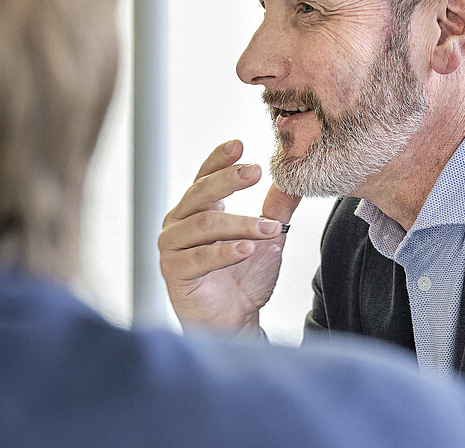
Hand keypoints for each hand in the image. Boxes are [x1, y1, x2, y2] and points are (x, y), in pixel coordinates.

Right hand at [158, 140, 300, 333]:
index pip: (204, 176)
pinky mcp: (174, 273)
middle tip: (255, 171)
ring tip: (270, 228)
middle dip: (229, 180)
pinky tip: (247, 249)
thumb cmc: (245, 277)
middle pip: (201, 193)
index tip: (239, 144)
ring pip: (205, 224)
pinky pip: (199, 257)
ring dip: (241, 224)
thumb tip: (292, 181)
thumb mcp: (267, 238)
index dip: (219, 159)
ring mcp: (172, 248)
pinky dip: (225, 251)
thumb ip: (277, 209)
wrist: (236, 320)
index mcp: (197, 210)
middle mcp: (179, 223)